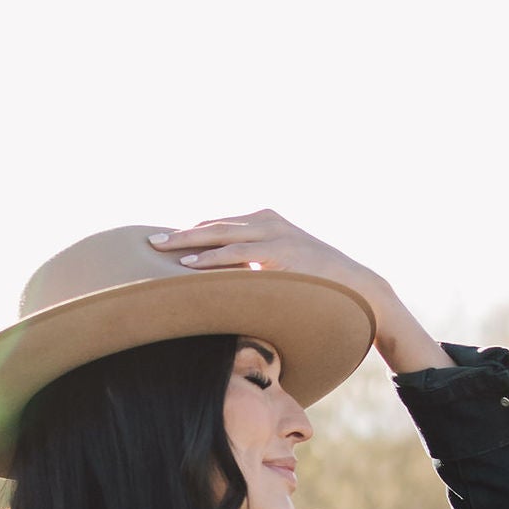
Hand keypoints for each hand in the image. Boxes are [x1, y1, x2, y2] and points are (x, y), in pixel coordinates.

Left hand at [149, 210, 450, 377]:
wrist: (359, 287)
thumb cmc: (320, 283)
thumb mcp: (286, 265)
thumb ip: (259, 264)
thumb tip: (233, 281)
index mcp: (267, 221)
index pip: (221, 224)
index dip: (192, 232)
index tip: (165, 241)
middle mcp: (268, 222)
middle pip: (214, 225)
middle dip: (180, 234)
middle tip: (149, 241)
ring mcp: (274, 235)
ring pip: (221, 235)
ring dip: (188, 244)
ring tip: (159, 251)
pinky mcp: (280, 252)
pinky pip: (238, 255)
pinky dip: (211, 259)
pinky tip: (189, 266)